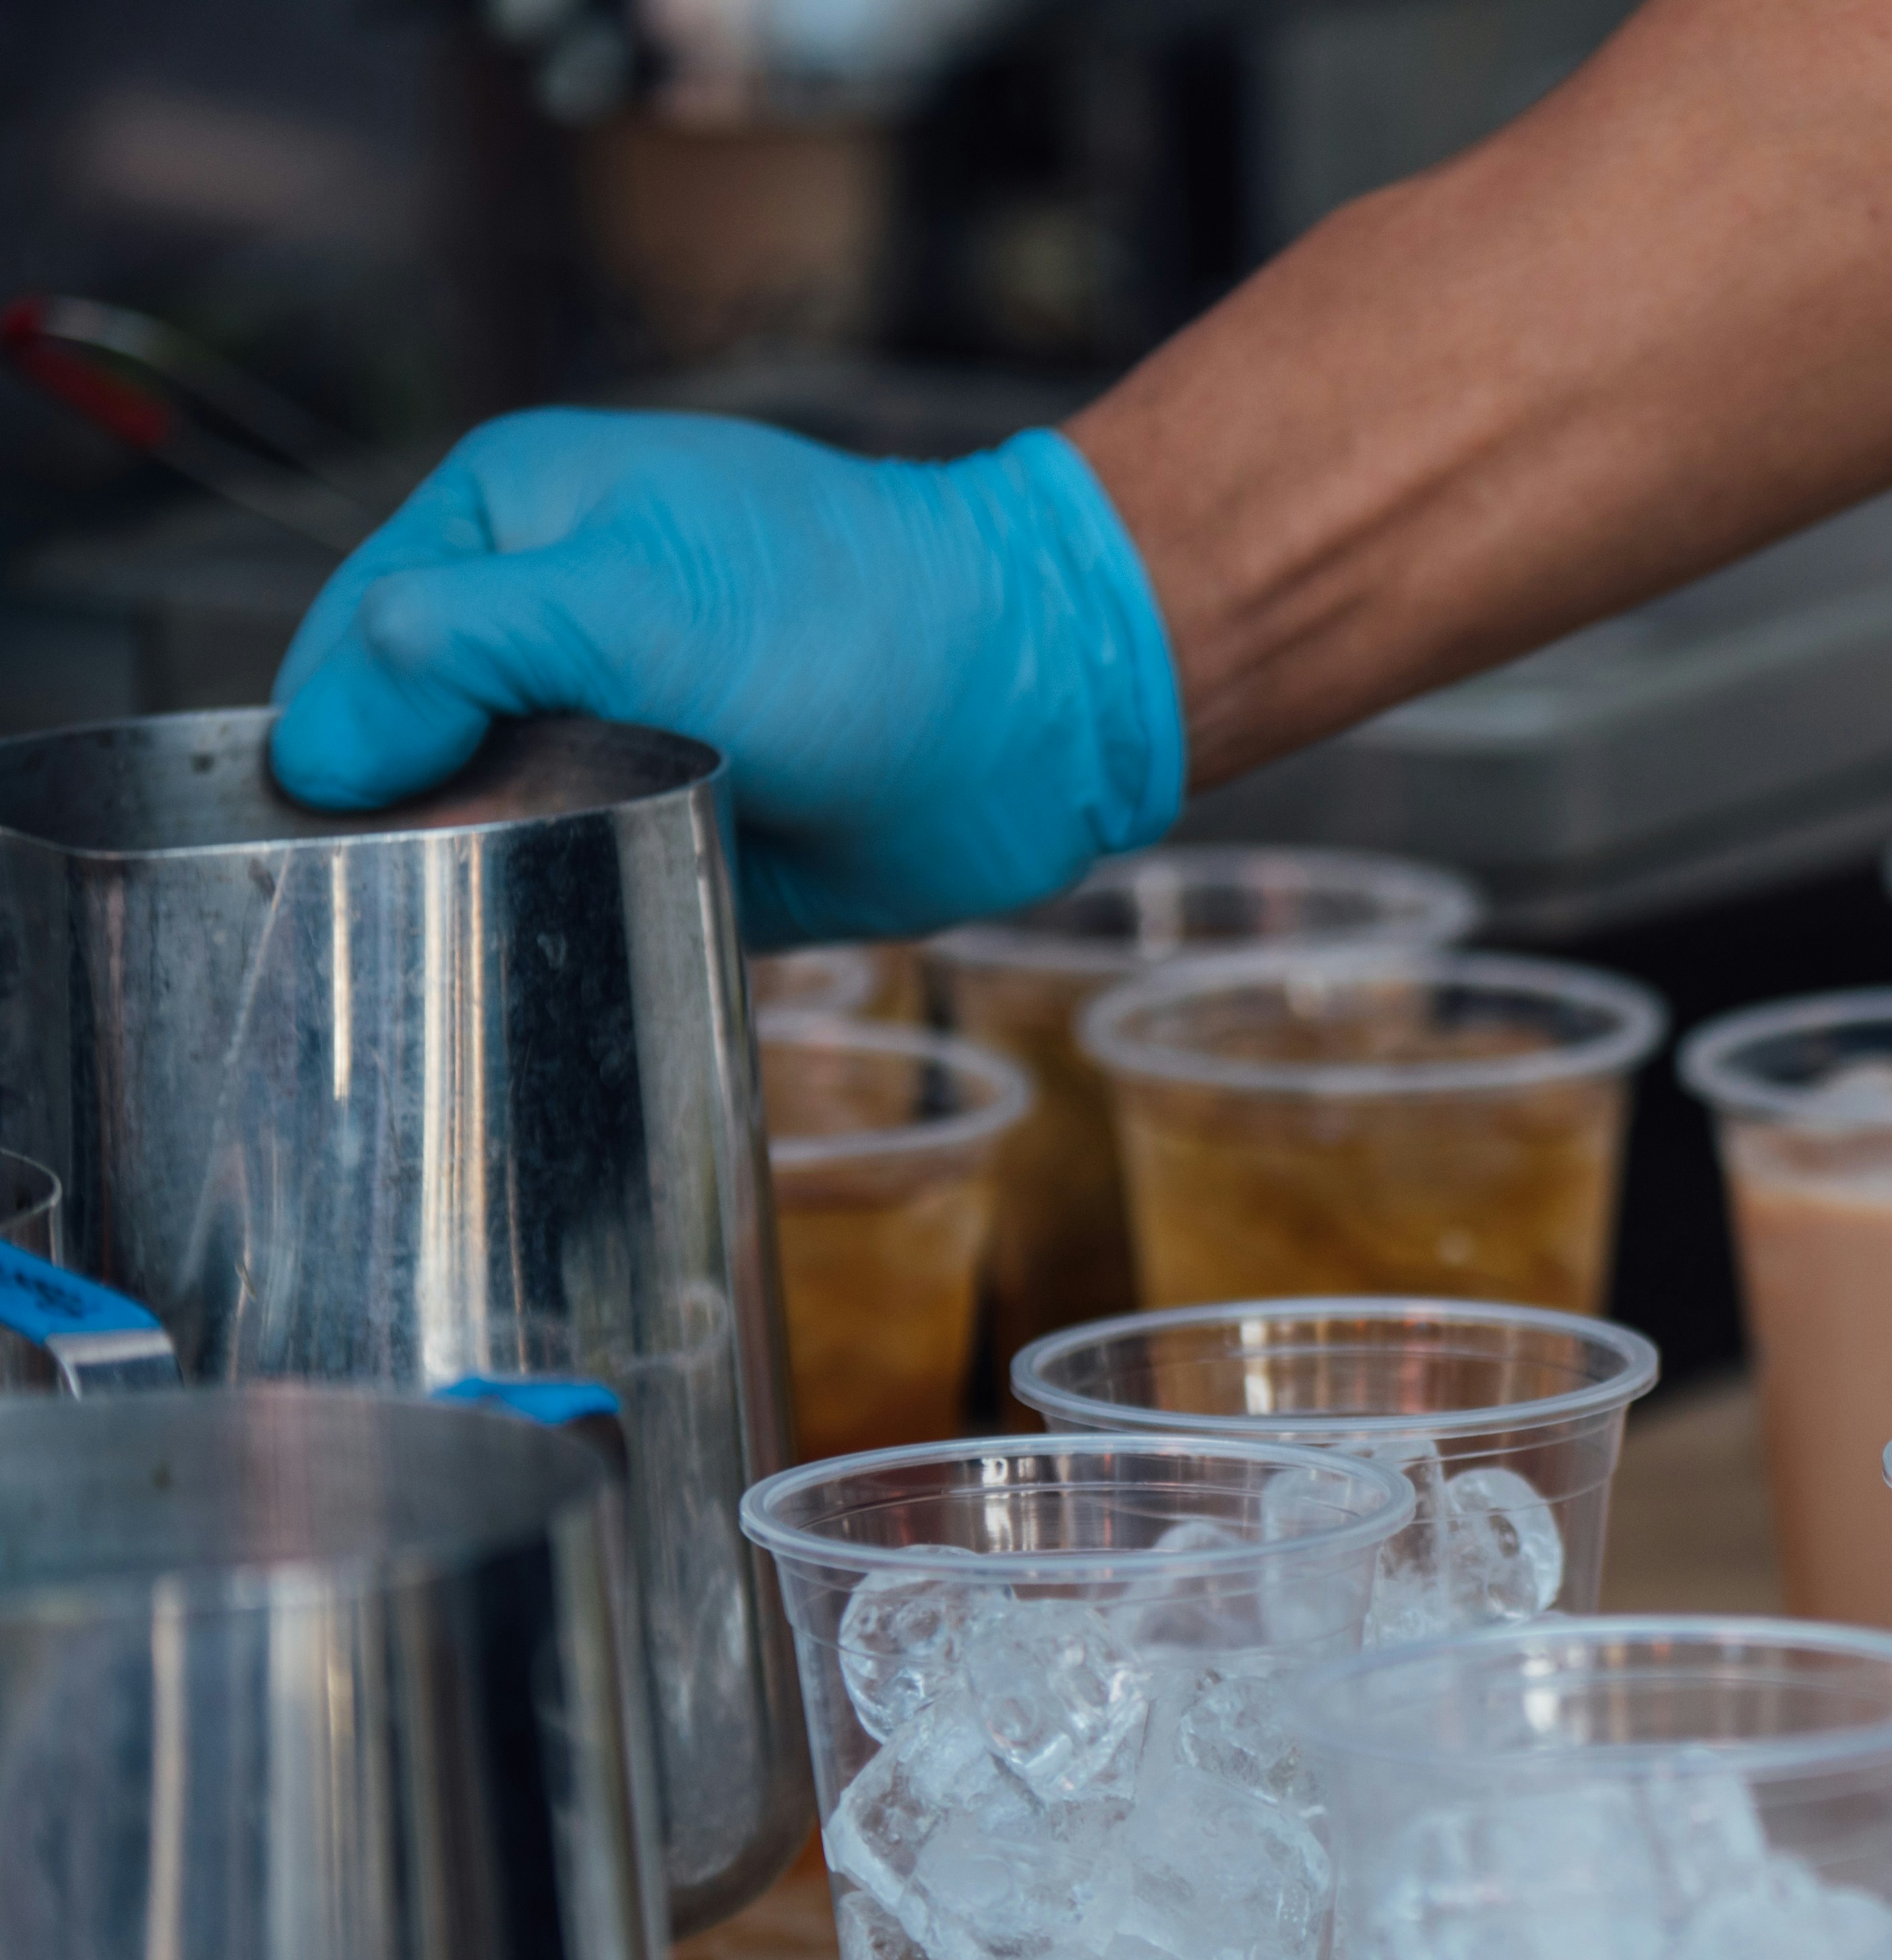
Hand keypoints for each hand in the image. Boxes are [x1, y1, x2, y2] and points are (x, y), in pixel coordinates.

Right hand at [269, 412, 1180, 948]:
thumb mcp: (626, 600)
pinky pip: (580, 880)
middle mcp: (544, 623)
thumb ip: (454, 649)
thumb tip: (313, 749)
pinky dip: (568, 916)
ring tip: (491, 937)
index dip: (326, 747)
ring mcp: (608, 727)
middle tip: (406, 912)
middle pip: (405, 747)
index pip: (347, 647)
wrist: (1033, 708)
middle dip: (403, 825)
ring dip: (488, 881)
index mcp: (504, 528)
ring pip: (486, 825)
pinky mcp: (670, 820)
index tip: (325, 842)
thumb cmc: (849, 619)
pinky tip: (559, 954)